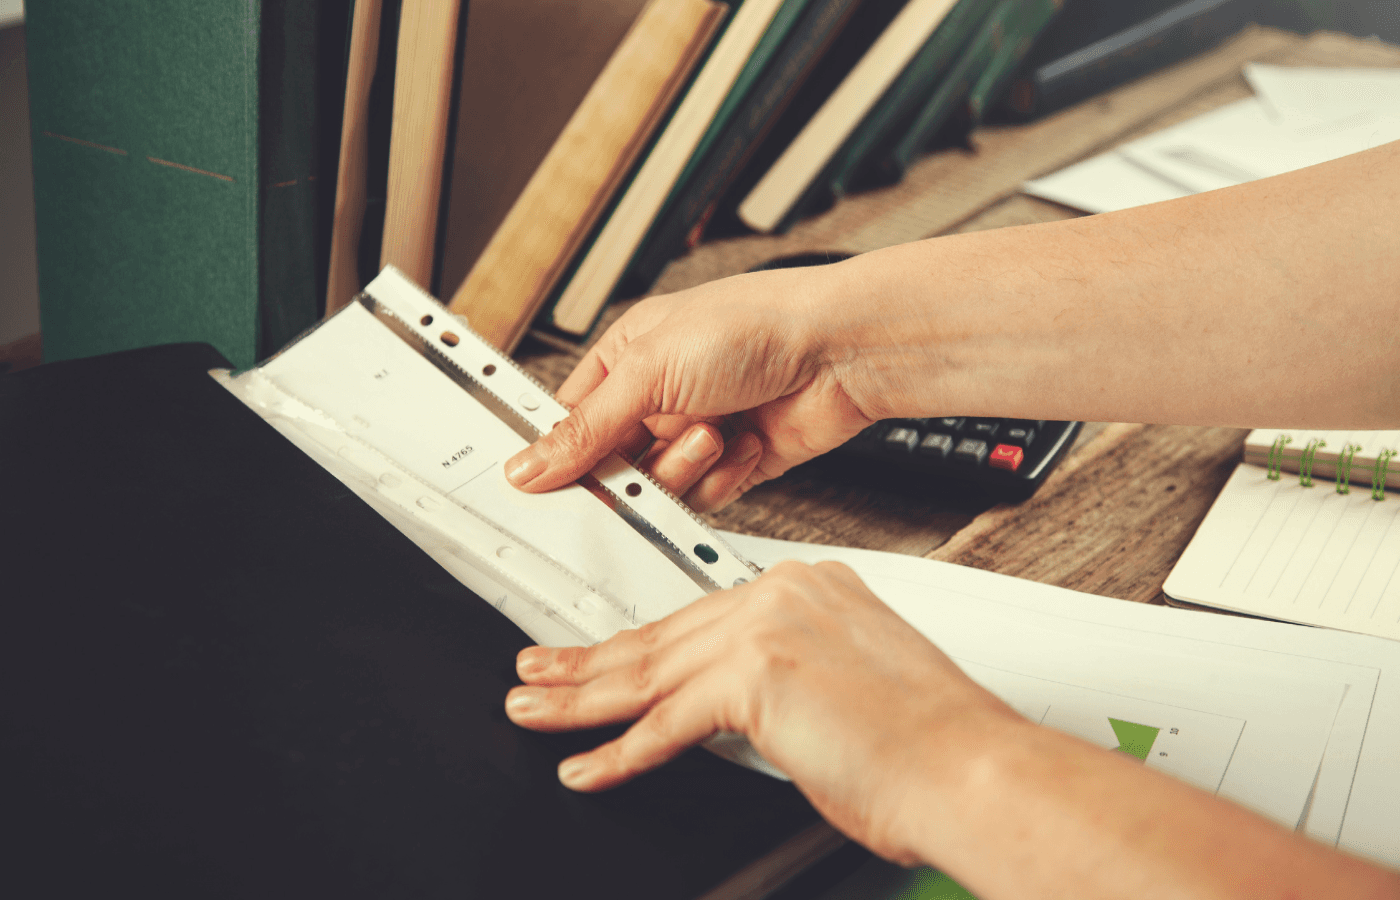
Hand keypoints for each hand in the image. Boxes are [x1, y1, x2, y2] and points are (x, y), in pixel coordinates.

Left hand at [503, 560, 1024, 864]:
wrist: (974, 770)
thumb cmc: (930, 747)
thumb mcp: (844, 693)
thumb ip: (783, 685)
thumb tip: (737, 713)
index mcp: (809, 587)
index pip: (700, 617)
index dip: (642, 643)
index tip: (602, 653)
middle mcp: (785, 593)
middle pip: (664, 638)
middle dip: (590, 664)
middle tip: (539, 673)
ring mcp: (767, 627)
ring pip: (650, 672)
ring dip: (582, 699)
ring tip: (535, 708)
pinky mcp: (755, 675)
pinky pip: (667, 723)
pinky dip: (620, 753)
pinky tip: (586, 768)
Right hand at [504, 266, 881, 510]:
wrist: (841, 350)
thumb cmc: (756, 324)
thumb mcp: (650, 370)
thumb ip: (586, 427)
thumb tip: (530, 463)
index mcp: (628, 357)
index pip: (570, 418)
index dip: (561, 452)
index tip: (548, 480)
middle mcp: (660, 396)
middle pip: (613, 463)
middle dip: (632, 466)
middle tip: (640, 463)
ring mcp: (698, 432)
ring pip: (659, 488)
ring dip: (686, 467)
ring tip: (713, 433)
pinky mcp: (735, 464)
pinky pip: (705, 498)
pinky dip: (724, 477)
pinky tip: (745, 442)